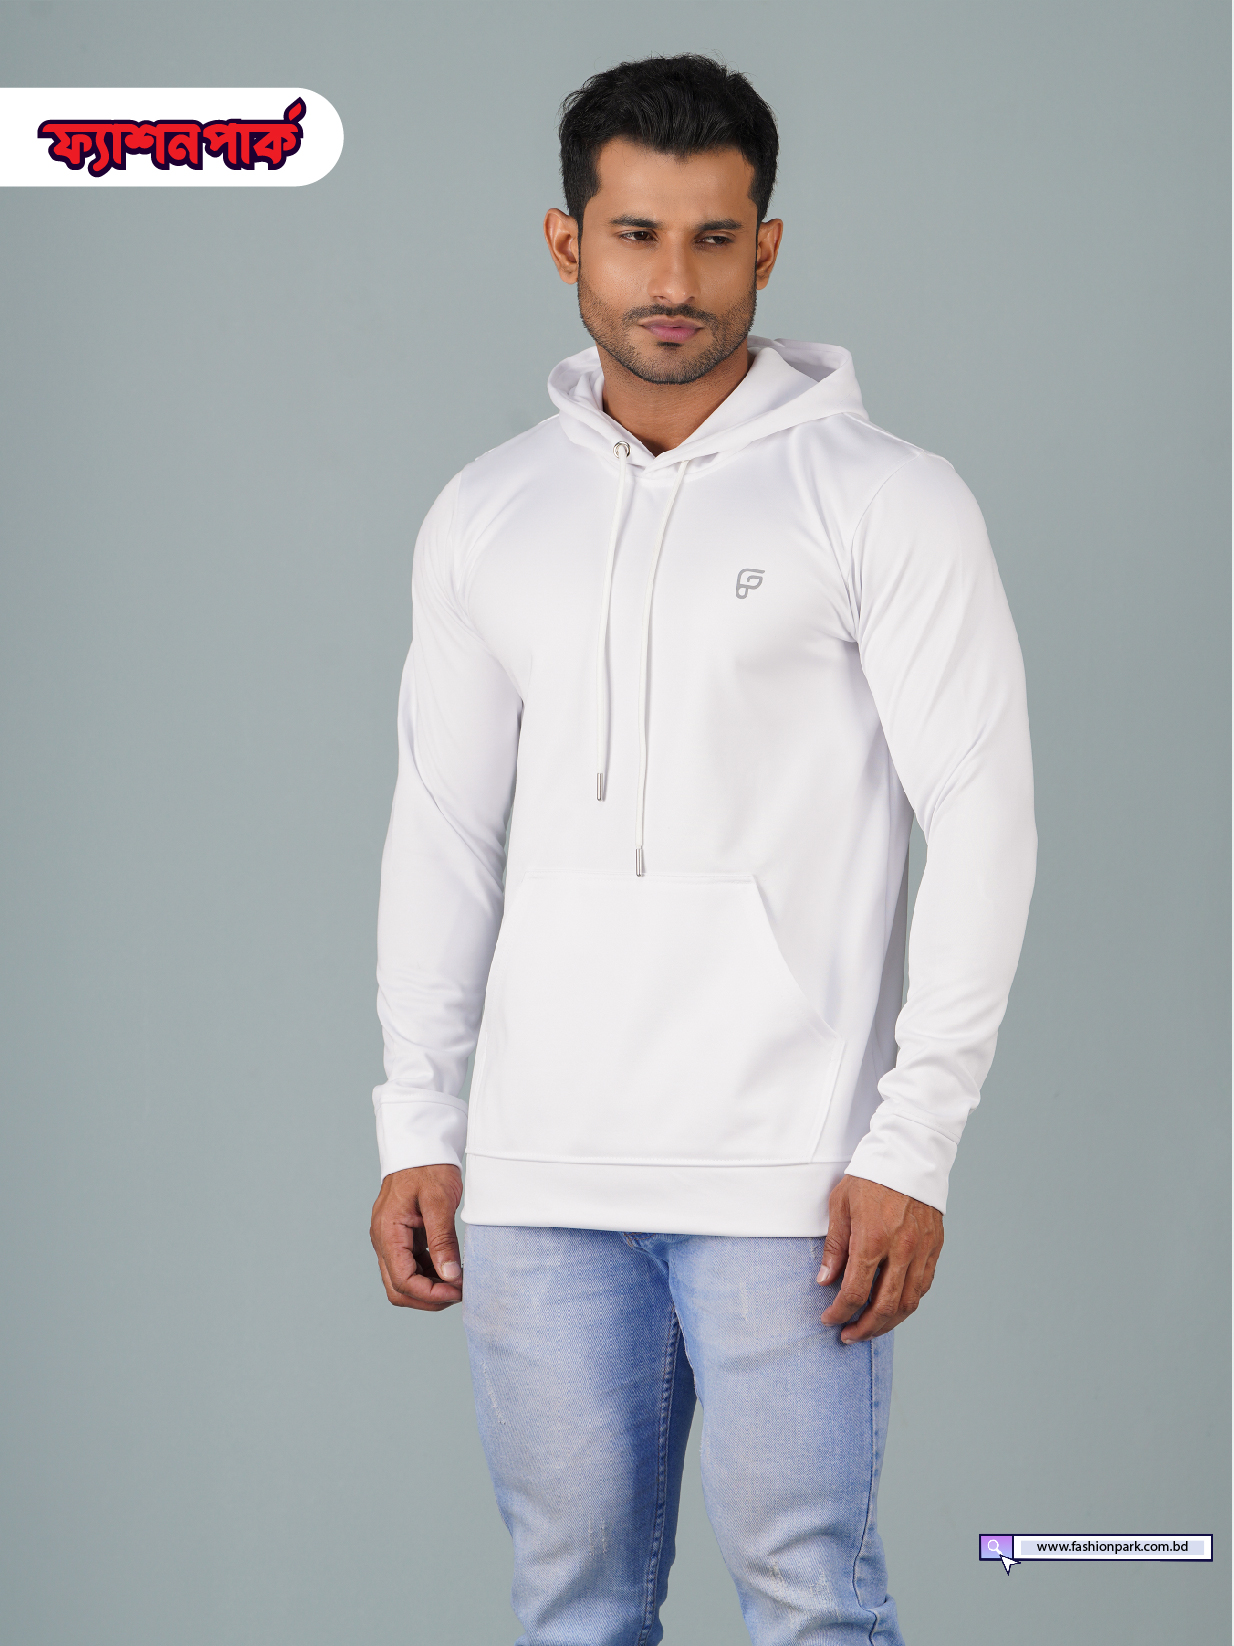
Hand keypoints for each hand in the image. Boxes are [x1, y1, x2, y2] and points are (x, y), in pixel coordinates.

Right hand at [370, 1164, 463, 1310]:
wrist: (421, 1145)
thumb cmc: (428, 1167)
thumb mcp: (439, 1201)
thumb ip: (443, 1240)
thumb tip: (450, 1277)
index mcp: (387, 1231)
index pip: (402, 1280)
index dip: (429, 1293)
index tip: (457, 1292)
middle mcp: (383, 1240)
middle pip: (398, 1288)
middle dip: (427, 1298)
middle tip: (458, 1293)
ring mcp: (391, 1239)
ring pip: (403, 1280)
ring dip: (429, 1288)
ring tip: (458, 1282)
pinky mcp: (401, 1237)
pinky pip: (411, 1265)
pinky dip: (429, 1273)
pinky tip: (450, 1269)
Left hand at [817, 1174, 942, 1342]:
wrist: (910, 1154)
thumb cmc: (871, 1176)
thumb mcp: (841, 1204)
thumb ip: (835, 1246)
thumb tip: (825, 1280)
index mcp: (872, 1239)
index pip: (855, 1292)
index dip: (839, 1313)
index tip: (829, 1319)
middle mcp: (901, 1250)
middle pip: (884, 1308)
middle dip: (863, 1329)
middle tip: (848, 1336)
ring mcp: (921, 1251)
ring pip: (908, 1304)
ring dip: (887, 1324)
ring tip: (869, 1328)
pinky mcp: (934, 1248)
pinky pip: (923, 1287)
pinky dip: (907, 1304)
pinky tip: (893, 1307)